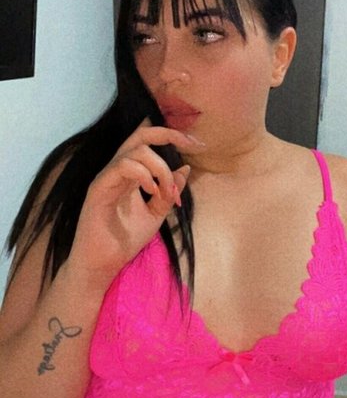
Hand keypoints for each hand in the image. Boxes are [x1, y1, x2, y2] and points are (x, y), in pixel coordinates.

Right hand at [68, 118, 205, 289]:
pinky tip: (152, 191)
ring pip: (136, 150)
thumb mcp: (155, 215)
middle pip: (141, 134)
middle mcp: (118, 169)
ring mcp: (107, 176)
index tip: (198, 144)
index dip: (173, 136)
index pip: (149, 142)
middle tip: (192, 145)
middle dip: (170, 135)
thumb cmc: (125, 240)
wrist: (104, 263)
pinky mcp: (99, 187)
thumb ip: (169, 193)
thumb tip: (186, 169)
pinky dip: (142, 175)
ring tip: (166, 192)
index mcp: (131, 173)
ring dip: (160, 168)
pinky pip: (122, 166)